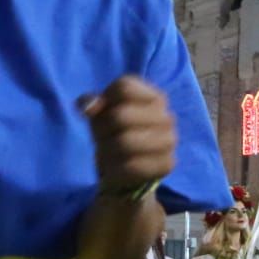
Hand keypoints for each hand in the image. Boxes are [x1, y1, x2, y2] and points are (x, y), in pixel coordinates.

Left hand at [79, 76, 176, 192]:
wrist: (127, 170)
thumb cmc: (113, 133)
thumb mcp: (98, 113)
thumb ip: (90, 102)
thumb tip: (88, 108)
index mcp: (152, 96)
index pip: (124, 88)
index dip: (105, 102)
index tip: (103, 114)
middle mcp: (166, 116)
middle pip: (120, 116)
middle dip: (101, 131)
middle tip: (102, 140)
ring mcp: (170, 140)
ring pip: (124, 143)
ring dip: (105, 152)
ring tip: (108, 155)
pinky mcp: (167, 164)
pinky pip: (132, 166)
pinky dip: (114, 170)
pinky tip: (115, 170)